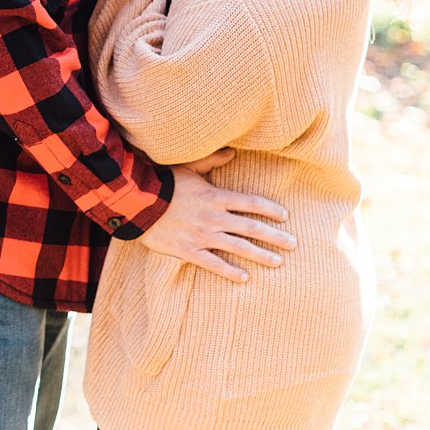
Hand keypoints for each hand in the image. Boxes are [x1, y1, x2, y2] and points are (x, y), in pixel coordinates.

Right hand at [138, 149, 296, 282]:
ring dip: (261, 255)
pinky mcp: (188, 250)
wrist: (136, 202)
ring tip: (278, 262)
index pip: (250, 202)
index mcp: (215, 196)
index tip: (285, 216)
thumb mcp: (187, 167)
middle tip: (294, 244)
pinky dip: (230, 272)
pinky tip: (244, 278)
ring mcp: (202, 235)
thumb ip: (211, 161)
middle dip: (275, 236)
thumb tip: (232, 151)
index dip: (270, 209)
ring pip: (238, 247)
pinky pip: (213, 263)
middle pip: (251, 227)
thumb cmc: (162, 182)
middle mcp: (213, 217)